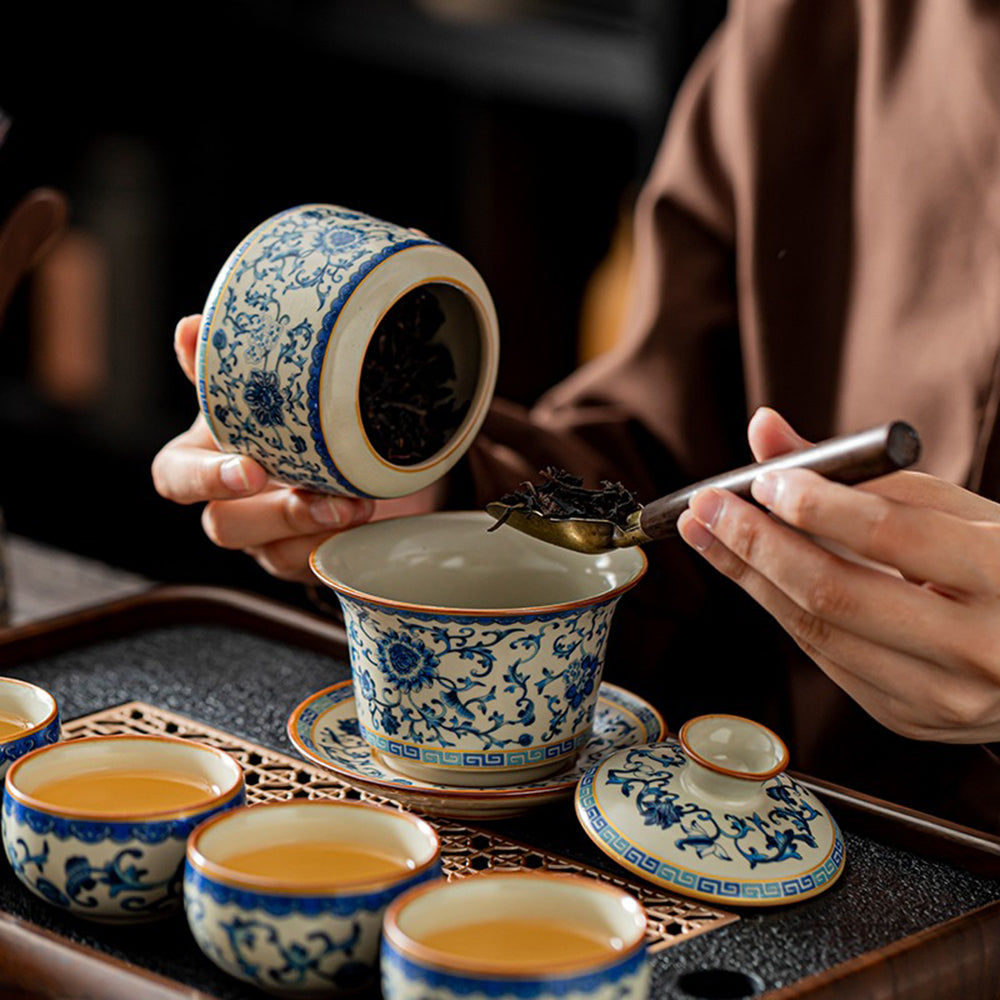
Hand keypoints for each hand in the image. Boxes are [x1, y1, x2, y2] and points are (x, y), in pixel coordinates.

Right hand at [152, 316, 442, 583]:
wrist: (347, 449)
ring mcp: (265, 541)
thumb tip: (191, 327)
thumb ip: (223, 365)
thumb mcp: (262, 388)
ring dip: (315, 529)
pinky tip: (369, 524)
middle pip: (224, 525)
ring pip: (272, 552)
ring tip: (357, 506)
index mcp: (202, 460)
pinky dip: (342, 543)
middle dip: (274, 513)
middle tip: (315, 494)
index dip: (204, 479)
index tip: (249, 468)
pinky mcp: (304, 559)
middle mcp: (230, 506)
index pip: (175, 478)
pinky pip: (314, 564)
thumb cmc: (288, 414)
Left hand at [676, 407, 999, 743]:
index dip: (814, 504)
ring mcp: (942, 696)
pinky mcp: (908, 718)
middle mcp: (978, 647)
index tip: (761, 479)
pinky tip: (755, 574)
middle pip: (834, 593)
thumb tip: (768, 432)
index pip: (887, 534)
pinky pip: (825, 657)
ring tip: (709, 534)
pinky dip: (784, 610)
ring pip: (816, 631)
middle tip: (708, 507)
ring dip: (750, 577)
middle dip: (756, 544)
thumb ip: (864, 473)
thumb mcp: (961, 510)